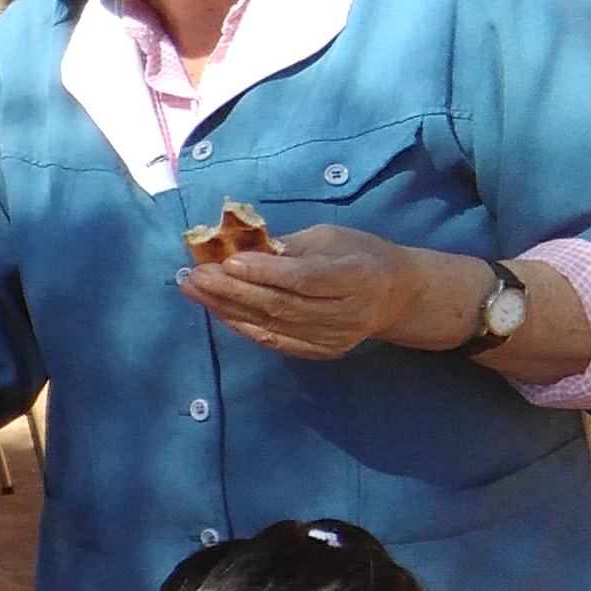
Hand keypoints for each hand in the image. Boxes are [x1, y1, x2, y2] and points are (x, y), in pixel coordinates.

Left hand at [178, 224, 419, 360]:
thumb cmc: (361, 256)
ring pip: (271, 325)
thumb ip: (289, 246)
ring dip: (226, 308)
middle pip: (281, 305)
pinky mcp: (319, 352)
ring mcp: (333, 338)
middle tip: (196, 276)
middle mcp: (346, 314)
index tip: (228, 261)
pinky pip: (273, 340)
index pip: (304, 279)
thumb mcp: (332, 238)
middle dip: (232, 290)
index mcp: (357, 277)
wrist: (396, 297)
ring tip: (195, 290)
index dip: (265, 272)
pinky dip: (241, 325)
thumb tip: (238, 248)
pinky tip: (217, 309)